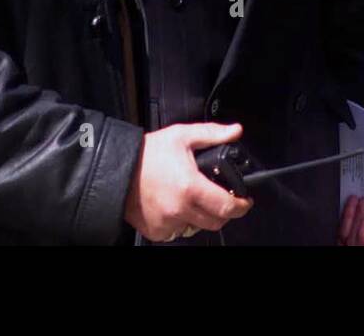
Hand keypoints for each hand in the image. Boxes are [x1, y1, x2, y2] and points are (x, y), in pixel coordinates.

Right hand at [123, 122, 253, 241]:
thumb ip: (212, 134)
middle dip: (224, 212)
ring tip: (193, 199)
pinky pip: (178, 232)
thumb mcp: (182, 136)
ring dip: (201, 217)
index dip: (241, 206)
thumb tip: (235, 131)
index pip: (226, 206)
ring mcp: (168, 223)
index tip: (245, 201)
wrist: (118, 170)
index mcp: (190, 187)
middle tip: (221, 199)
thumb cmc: (149, 153)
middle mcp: (180, 209)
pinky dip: (181, 222)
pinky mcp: (157, 232)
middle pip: (215, 222)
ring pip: (196, 228)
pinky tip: (176, 206)